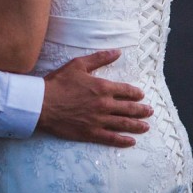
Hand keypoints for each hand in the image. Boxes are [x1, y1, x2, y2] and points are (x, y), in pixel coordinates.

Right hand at [37, 50, 151, 146]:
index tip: (141, 95)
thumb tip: (117, 52)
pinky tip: (131, 141)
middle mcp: (104, 105)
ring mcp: (98, 120)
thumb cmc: (59, 82)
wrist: (42, 103)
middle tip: (150, 112)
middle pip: (129, 108)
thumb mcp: (79, 65)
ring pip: (123, 124)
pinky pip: (111, 138)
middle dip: (141, 110)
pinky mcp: (90, 133)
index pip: (126, 90)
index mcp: (102, 87)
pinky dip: (123, 140)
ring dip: (137, 125)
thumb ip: (100, 58)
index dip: (135, 93)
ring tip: (146, 127)